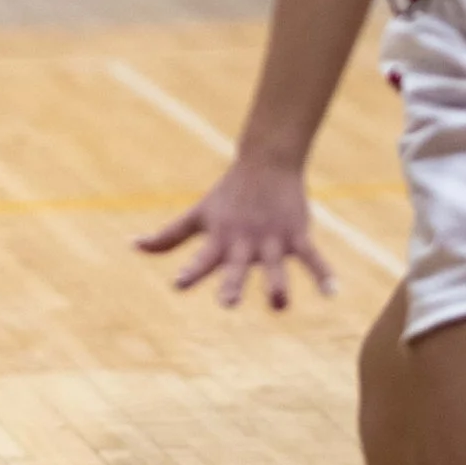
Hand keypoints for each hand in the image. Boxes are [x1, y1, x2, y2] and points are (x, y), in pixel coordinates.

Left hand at [136, 156, 334, 314]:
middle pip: (236, 266)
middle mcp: (244, 242)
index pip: (201, 258)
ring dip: (277, 284)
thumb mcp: (197, 215)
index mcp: (219, 239)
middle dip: (232, 283)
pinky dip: (323, 273)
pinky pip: (312, 257)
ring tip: (280, 303)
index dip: (191, 270)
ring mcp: (272, 239)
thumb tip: (132, 246)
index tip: (179, 283)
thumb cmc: (227, 194)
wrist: (266, 161)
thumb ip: (168, 236)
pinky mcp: (296, 234)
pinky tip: (333, 292)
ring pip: (275, 265)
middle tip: (228, 302)